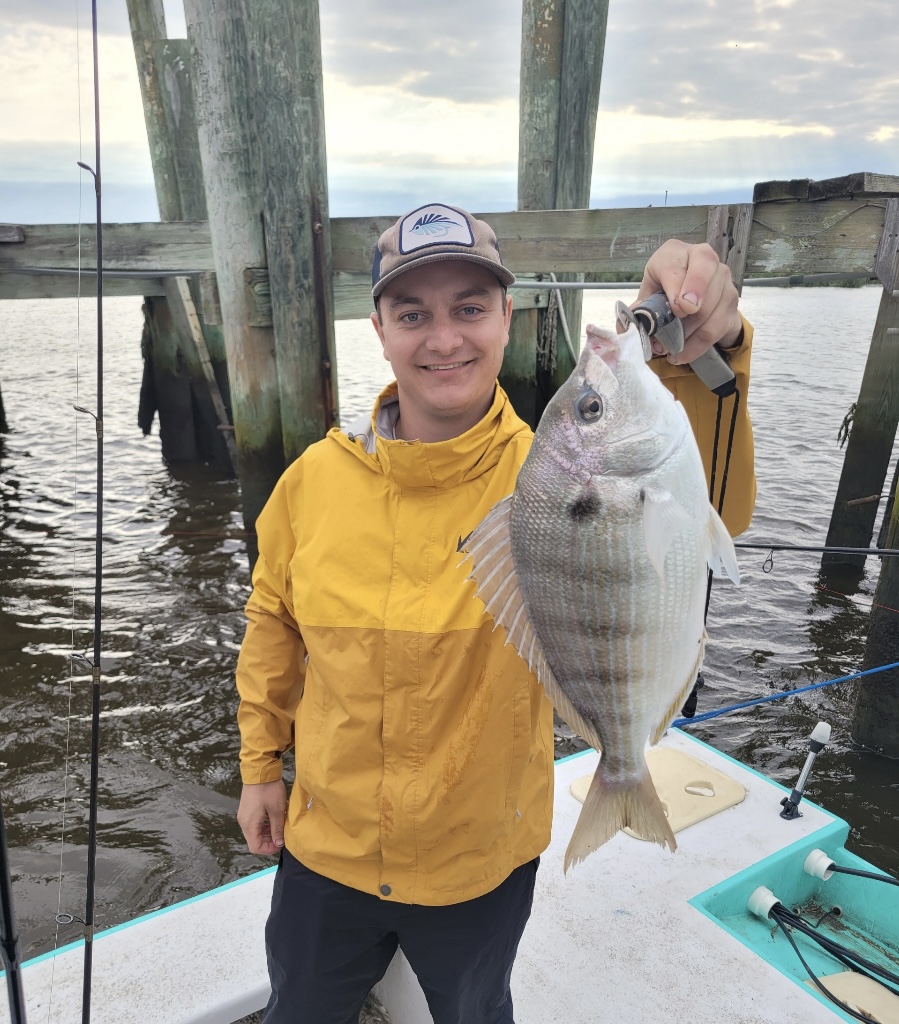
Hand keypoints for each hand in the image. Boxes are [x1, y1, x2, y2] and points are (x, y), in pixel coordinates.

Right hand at [237, 780, 286, 854]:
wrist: (260, 770)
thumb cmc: (269, 790)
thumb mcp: (277, 810)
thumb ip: (277, 829)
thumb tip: (279, 843)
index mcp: (249, 825)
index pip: (255, 847)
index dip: (268, 849)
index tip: (281, 843)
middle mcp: (243, 822)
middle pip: (254, 840)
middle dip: (268, 841)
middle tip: (282, 835)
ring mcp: (244, 814)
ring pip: (254, 832)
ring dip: (267, 833)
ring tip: (280, 826)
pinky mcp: (247, 808)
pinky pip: (254, 823)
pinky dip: (263, 825)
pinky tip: (274, 818)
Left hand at [637, 241, 742, 363]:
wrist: (693, 298)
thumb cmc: (665, 291)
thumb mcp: (649, 295)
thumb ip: (639, 308)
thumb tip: (628, 326)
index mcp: (676, 253)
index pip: (677, 263)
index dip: (676, 286)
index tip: (677, 308)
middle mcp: (703, 258)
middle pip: (704, 273)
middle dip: (693, 299)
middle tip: (680, 320)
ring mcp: (722, 278)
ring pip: (712, 305)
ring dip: (689, 332)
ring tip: (669, 348)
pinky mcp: (731, 301)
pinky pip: (717, 326)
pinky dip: (697, 345)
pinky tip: (681, 354)